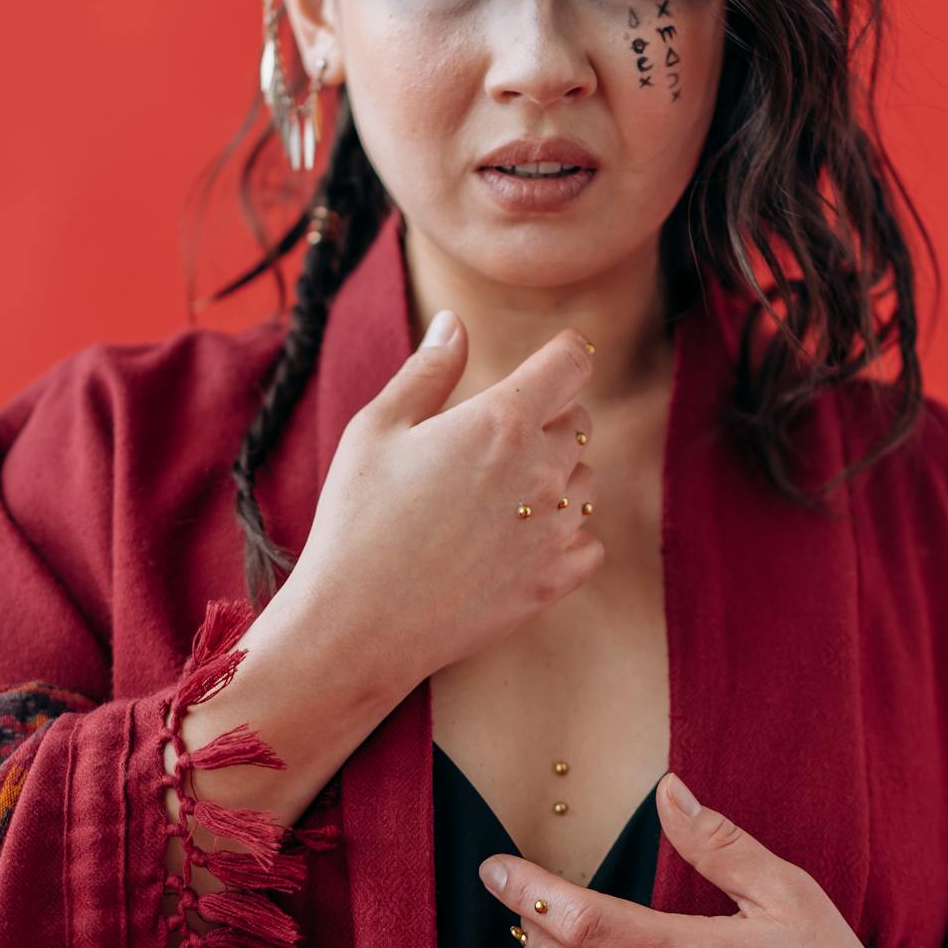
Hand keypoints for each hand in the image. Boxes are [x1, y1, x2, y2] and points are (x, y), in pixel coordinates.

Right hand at [288, 316, 604, 700]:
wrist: (358, 624)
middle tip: (491, 442)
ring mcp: (556, 530)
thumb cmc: (358, 520)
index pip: (572, 362)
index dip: (562, 354)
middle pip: (579, 420)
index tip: (546, 362)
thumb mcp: (378, 429)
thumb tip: (455, 323)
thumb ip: (428, 371)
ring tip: (498, 496)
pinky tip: (517, 540)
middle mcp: (543, 470)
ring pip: (587, 479)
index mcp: (503, 421)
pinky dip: (565, 535)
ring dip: (557, 475)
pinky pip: (589, 541)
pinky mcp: (556, 581)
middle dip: (547, 417)